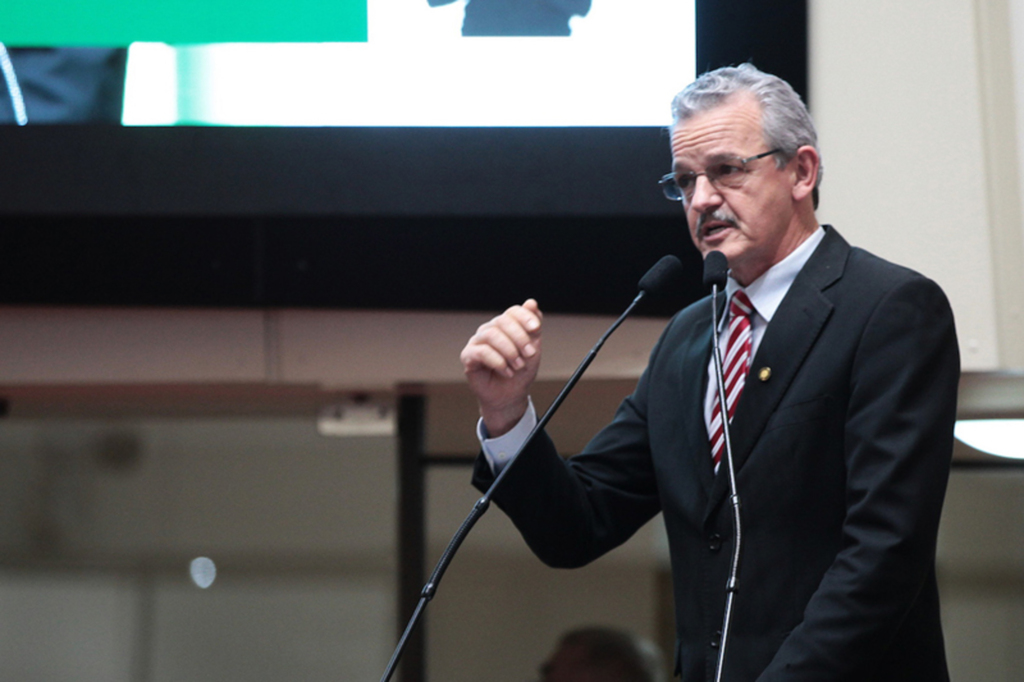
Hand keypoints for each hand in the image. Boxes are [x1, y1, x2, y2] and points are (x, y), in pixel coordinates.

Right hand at [460, 299, 542, 436]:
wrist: (510, 396)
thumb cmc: (520, 371)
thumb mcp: (533, 348)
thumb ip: (533, 327)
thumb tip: (531, 302)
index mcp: (505, 326)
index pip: (513, 312)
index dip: (525, 317)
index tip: (536, 328)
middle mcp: (490, 330)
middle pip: (503, 321)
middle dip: (519, 338)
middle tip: (530, 354)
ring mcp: (477, 342)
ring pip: (492, 335)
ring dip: (509, 351)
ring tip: (518, 366)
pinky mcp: (468, 356)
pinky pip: (481, 352)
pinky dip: (498, 362)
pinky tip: (506, 372)